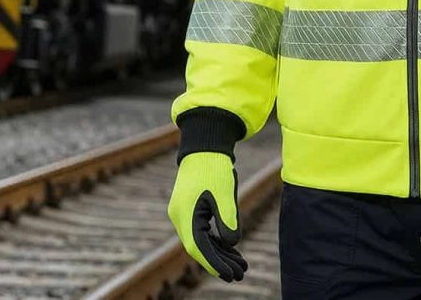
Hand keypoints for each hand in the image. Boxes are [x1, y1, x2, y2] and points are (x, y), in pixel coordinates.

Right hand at [167, 151, 247, 281]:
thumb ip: (227, 219)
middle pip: (200, 247)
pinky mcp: (190, 207)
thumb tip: (232, 243)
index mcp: (185, 215)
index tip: (229, 276)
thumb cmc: (214, 166)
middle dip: (220, 262)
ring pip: (202, 240)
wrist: (204, 144)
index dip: (214, 264)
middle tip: (239, 274)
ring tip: (240, 264)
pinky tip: (230, 247)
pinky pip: (202, 230)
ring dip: (220, 252)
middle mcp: (180, 217)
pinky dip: (216, 239)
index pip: (199, 248)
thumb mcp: (225, 193)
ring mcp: (183, 213)